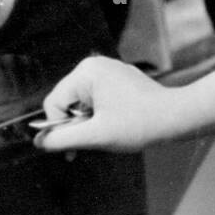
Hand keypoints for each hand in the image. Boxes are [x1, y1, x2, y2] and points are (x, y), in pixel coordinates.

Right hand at [35, 56, 172, 153]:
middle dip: (74, 126)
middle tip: (91, 143)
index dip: (59, 129)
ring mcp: (107, 71)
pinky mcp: (117, 80)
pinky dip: (98, 117)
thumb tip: (38, 142)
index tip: (73, 149)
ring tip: (106, 134)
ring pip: (80, 104)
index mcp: (87, 72)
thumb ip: (62, 139)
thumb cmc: (139, 124)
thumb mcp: (95, 136)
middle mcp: (95, 65)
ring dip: (87, 124)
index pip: (54, 103)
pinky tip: (114, 126)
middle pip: (66, 102)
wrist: (175, 117)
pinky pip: (95, 100)